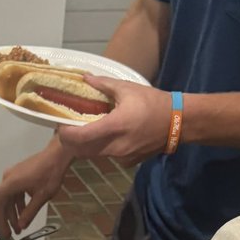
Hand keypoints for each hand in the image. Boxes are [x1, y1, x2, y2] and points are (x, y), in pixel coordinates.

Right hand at [0, 141, 71, 237]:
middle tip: (8, 234)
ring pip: (7, 199)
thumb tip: (21, 226)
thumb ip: (30, 212)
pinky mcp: (18, 177)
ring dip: (11, 214)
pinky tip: (22, 216)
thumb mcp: (42, 196)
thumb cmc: (51, 173)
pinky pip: (13, 194)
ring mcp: (12, 177)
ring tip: (17, 229)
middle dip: (3, 219)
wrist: (58, 155)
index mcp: (11, 183)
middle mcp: (7, 179)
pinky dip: (16, 206)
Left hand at [56, 76, 171, 164]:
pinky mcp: (128, 162)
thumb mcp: (127, 89)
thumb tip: (85, 77)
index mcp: (114, 126)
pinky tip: (106, 135)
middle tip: (70, 127)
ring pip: (93, 155)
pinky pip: (107, 157)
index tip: (61, 124)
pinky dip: (101, 148)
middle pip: (81, 151)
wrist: (179, 123)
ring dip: (85, 145)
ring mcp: (122, 157)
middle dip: (71, 141)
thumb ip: (103, 85)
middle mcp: (115, 147)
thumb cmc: (154, 102)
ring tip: (86, 129)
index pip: (79, 137)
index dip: (65, 133)